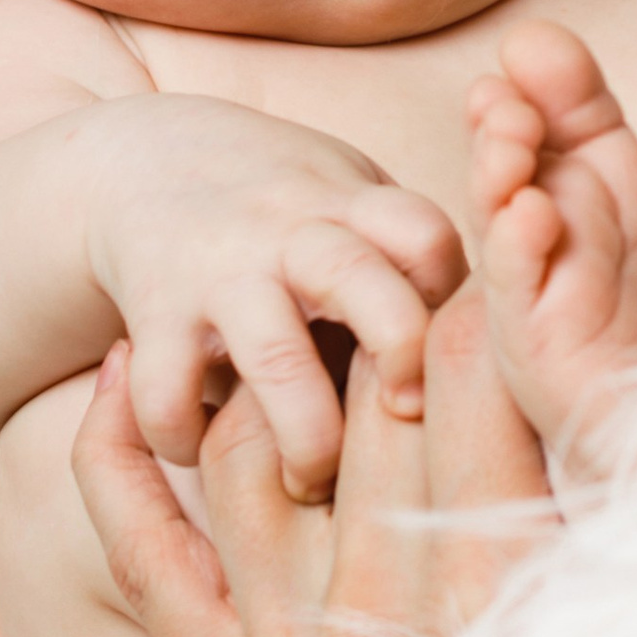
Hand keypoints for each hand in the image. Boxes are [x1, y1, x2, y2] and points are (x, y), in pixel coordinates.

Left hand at [71, 289, 556, 636]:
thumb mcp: (626, 575)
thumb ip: (589, 466)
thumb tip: (540, 319)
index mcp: (487, 592)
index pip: (457, 365)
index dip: (470, 295)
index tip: (477, 275)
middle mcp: (370, 627)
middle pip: (356, 397)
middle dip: (385, 325)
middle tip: (398, 296)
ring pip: (241, 443)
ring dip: (265, 374)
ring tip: (301, 335)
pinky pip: (140, 548)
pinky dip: (112, 454)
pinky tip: (118, 378)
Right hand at [86, 96, 465, 500]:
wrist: (143, 156)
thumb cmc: (282, 204)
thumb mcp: (351, 197)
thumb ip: (408, 258)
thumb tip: (494, 346)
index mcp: (352, 203)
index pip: (426, 234)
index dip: (452, 294)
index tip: (453, 350)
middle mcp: (290, 231)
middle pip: (365, 284)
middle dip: (400, 358)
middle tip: (407, 419)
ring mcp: (219, 272)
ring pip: (278, 360)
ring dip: (307, 438)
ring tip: (312, 480)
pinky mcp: (152, 314)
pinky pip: (171, 395)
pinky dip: (186, 438)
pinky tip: (204, 445)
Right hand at [466, 22, 636, 460]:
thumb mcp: (629, 185)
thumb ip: (584, 111)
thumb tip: (528, 35)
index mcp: (544, 189)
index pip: (525, 123)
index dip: (531, 89)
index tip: (526, 50)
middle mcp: (522, 234)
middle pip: (502, 164)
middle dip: (504, 125)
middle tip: (506, 98)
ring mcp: (522, 287)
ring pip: (500, 217)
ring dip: (500, 171)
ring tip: (513, 136)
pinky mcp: (528, 341)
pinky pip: (518, 287)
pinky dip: (522, 246)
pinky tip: (535, 213)